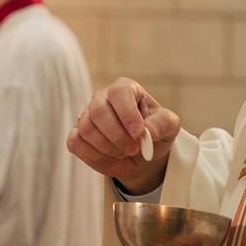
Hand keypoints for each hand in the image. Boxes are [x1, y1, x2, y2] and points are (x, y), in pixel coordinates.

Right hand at [66, 77, 179, 193]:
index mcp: (125, 89)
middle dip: (117, 136)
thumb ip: (162, 124)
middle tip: (134, 148)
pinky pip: (75, 143)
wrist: (142, 155)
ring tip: (124, 152)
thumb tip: (147, 131)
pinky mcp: (78, 135)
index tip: (139, 133)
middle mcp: (102, 98)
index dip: (127, 114)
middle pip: (98, 111)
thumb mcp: (169, 126)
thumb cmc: (154, 134)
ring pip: (87, 129)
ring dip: (108, 147)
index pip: (119, 93)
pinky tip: (108, 155)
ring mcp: (86, 116)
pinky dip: (93, 154)